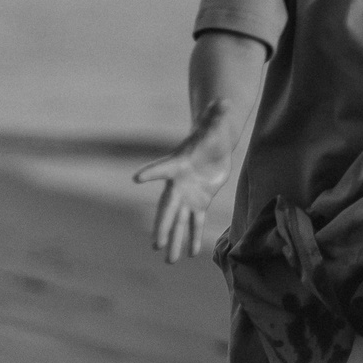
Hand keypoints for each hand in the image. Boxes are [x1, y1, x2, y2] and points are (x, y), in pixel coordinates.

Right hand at [132, 127, 230, 262]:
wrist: (214, 144)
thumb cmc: (213, 132)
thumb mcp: (217, 124)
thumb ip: (219, 116)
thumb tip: (225, 101)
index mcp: (179, 164)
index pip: (163, 168)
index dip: (152, 172)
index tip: (137, 178)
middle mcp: (179, 184)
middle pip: (168, 208)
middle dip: (163, 225)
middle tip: (156, 243)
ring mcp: (188, 195)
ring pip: (179, 221)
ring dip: (175, 241)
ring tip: (170, 261)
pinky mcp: (199, 202)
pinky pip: (195, 223)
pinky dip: (192, 237)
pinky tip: (189, 254)